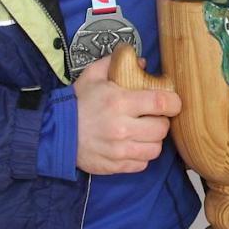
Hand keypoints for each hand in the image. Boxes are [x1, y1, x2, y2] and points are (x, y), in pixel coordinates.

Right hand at [73, 53, 181, 174]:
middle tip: (153, 117)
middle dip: (162, 121)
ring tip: (144, 133)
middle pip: (162, 128)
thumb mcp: (93, 76)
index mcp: (119, 102)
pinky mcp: (115, 166)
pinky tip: (133, 145)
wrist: (55, 133)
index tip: (172, 102)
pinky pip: (142, 164)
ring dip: (153, 140)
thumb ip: (116, 63)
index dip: (173, 102)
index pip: (161, 103)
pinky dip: (141, 156)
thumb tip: (143, 62)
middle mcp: (122, 128)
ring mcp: (119, 150)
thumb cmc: (77, 103)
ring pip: (155, 149)